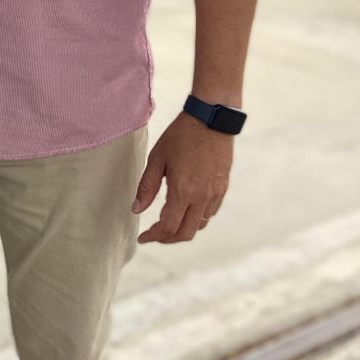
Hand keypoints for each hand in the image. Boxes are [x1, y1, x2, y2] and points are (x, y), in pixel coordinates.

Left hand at [132, 111, 232, 243]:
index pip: (168, 227)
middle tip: (155, 235)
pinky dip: (197, 219)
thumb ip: (147, 187)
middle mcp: (201, 198)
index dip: (154, 237)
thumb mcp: (157, 159)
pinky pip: (210, 213)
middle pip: (185, 233)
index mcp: (183, 192)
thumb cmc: (181, 136)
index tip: (143, 238)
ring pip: (200, 225)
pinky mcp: (223, 188)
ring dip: (183, 229)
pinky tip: (187, 211)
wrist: (212, 120)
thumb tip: (136, 210)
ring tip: (169, 224)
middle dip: (168, 239)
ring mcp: (215, 194)